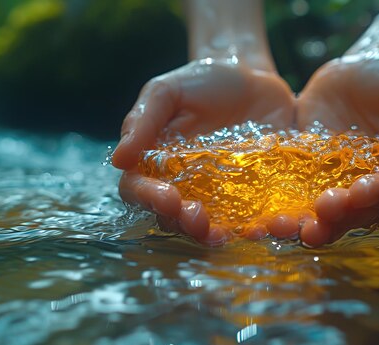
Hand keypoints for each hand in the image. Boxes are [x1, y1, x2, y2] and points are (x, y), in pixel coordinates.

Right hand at [112, 59, 294, 244]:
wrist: (250, 74)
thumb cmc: (201, 81)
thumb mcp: (167, 91)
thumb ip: (143, 121)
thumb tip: (118, 160)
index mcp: (155, 163)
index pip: (140, 190)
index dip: (149, 199)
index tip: (168, 199)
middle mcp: (184, 186)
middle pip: (174, 217)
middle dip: (184, 224)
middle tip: (198, 220)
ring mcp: (219, 194)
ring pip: (210, 226)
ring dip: (214, 236)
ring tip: (225, 236)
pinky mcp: (253, 194)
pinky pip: (250, 217)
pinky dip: (254, 226)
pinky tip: (260, 228)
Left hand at [296, 49, 378, 246]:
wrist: (370, 61)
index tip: (360, 190)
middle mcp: (375, 185)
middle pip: (361, 211)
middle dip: (343, 216)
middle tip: (323, 210)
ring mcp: (342, 180)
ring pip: (331, 212)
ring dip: (314, 222)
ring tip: (294, 226)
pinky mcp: (313, 170)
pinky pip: (301, 192)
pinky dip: (289, 206)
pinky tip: (272, 214)